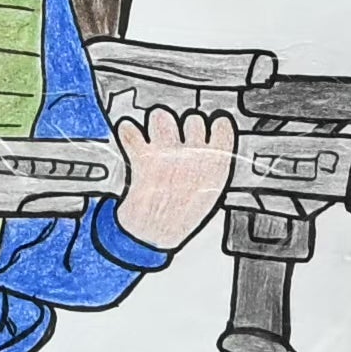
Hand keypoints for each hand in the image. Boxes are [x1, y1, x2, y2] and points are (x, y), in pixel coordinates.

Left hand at [114, 103, 239, 247]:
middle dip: (184, 123)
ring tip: (156, 132)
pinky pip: (131, 131)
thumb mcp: (211, 192)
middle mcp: (195, 157)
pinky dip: (128, 131)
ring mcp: (168, 156)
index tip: (211, 127)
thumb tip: (215, 130)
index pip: (223, 127)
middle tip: (179, 136)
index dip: (215, 124)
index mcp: (216, 166)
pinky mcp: (142, 159)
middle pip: (192, 118)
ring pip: (163, 116)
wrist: (153, 234)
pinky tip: (131, 135)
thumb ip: (214, 161)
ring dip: (157, 122)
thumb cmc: (183, 212)